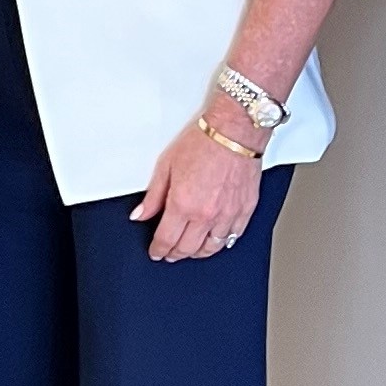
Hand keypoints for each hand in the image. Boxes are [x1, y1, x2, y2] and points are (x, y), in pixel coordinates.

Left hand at [131, 114, 263, 262]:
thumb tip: (140, 214)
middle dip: (175, 254)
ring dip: (198, 252)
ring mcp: (227, 215)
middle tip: (170, 254)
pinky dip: (222, 242)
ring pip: (211, 248)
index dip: (158, 250)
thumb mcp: (166, 166)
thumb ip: (153, 196)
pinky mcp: (245, 210)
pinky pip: (233, 237)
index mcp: (183, 204)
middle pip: (187, 249)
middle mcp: (206, 214)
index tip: (156, 252)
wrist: (234, 132)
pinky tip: (215, 240)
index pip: (166, 240)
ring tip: (190, 250)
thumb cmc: (203, 142)